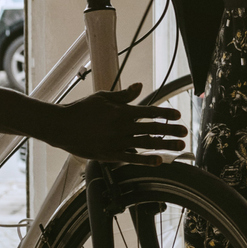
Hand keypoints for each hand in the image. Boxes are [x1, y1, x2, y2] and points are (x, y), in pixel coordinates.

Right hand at [41, 85, 185, 163]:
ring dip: (165, 145)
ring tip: (179, 146)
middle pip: (152, 128)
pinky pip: (131, 158)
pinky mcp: (109, 154)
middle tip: (185, 132)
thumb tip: (140, 86)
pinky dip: (145, 160)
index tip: (177, 115)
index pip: (149, 111)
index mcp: (121, 111)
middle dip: (171, 130)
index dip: (165, 113)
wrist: (61, 126)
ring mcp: (116, 141)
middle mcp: (121, 126)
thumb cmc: (82, 109)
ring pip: (145, 144)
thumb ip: (124, 95)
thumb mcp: (103, 97)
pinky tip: (159, 161)